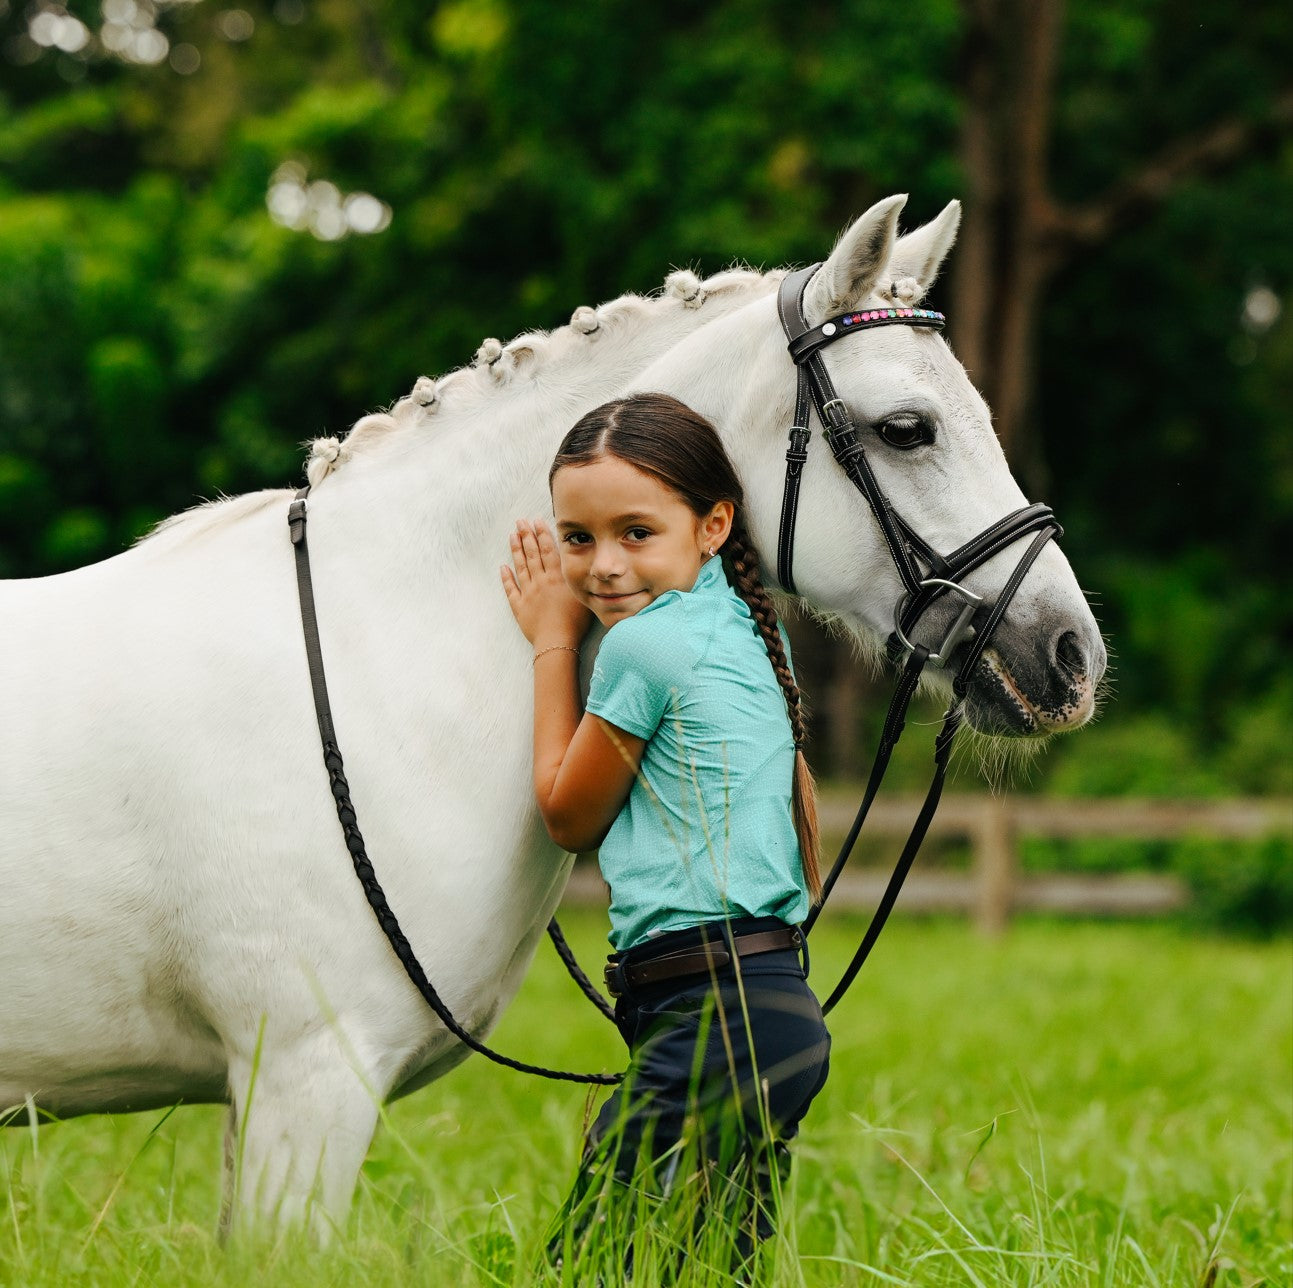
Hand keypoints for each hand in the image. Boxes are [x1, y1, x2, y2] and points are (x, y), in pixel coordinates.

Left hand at [500, 519, 592, 648]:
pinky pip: (510, 589)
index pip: (548, 550)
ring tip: (512, 536)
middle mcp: (541, 581)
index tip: (536, 521)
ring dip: (516, 550)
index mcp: (557, 577)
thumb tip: (584, 561)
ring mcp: (528, 593)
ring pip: (520, 567)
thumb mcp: (584, 595)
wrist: (557, 642)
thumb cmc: (576, 622)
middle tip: (520, 522)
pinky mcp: (519, 607)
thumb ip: (581, 577)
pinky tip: (503, 567)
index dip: (541, 534)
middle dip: (526, 536)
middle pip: (532, 554)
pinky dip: (506, 577)